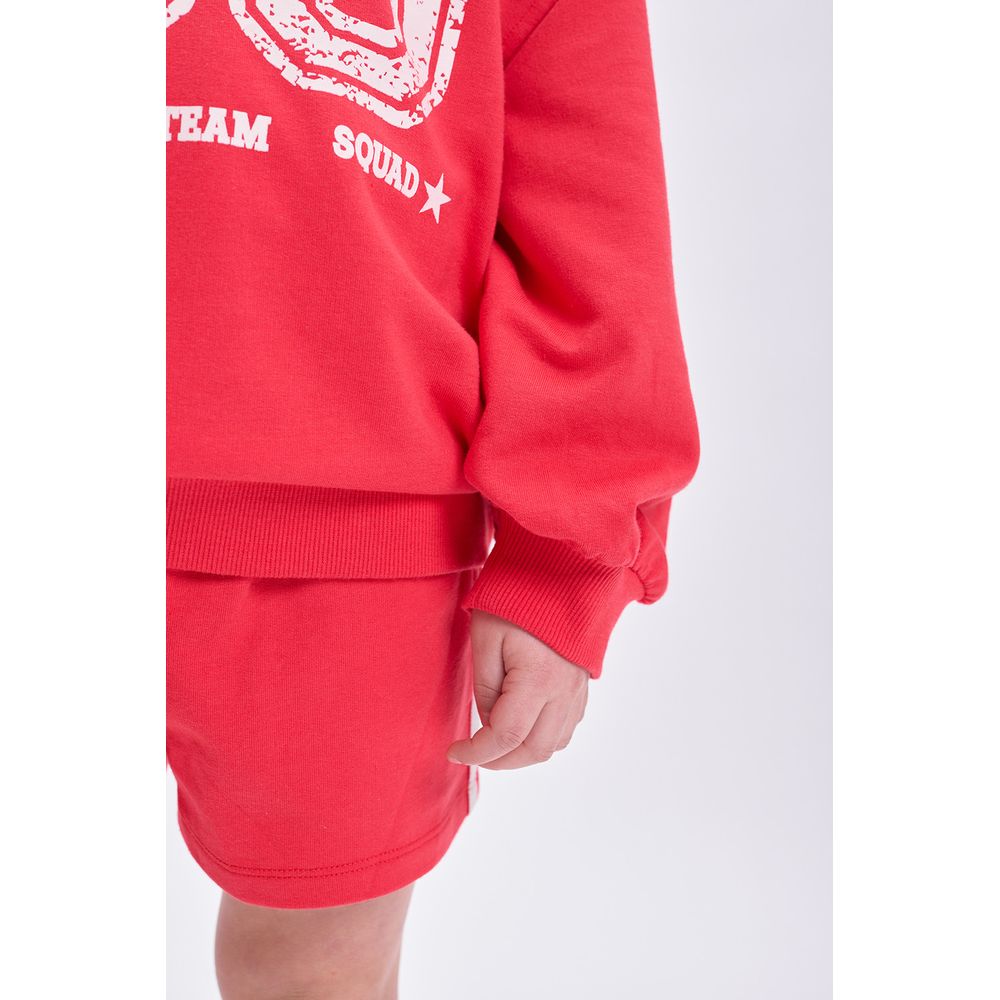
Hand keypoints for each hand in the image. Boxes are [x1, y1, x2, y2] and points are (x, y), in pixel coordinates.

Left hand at [447, 610, 589, 769]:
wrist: (558, 572)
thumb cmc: (515, 599)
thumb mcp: (485, 640)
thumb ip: (486, 689)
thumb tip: (489, 723)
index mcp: (538, 678)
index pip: (506, 736)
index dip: (476, 752)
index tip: (454, 751)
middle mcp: (565, 690)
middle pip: (534, 751)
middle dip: (500, 761)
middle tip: (473, 752)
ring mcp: (578, 690)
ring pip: (554, 745)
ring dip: (522, 752)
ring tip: (494, 740)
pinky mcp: (583, 686)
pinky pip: (566, 728)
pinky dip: (542, 737)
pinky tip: (521, 725)